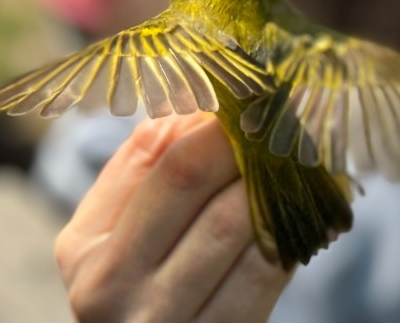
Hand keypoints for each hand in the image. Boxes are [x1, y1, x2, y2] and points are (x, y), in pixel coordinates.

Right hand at [55, 113, 290, 321]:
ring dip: (277, 178)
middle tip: (283, 117)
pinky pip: (265, 269)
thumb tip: (211, 106)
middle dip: (245, 138)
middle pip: (190, 177)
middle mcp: (109, 283)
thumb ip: (151, 163)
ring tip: (305, 156)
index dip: (215, 120)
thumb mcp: (125, 229)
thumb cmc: (143, 284)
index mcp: (84, 243)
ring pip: (234, 220)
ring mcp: (161, 319)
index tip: (253, 99)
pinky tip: (315, 210)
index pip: (157, 155)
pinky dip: (295, 228)